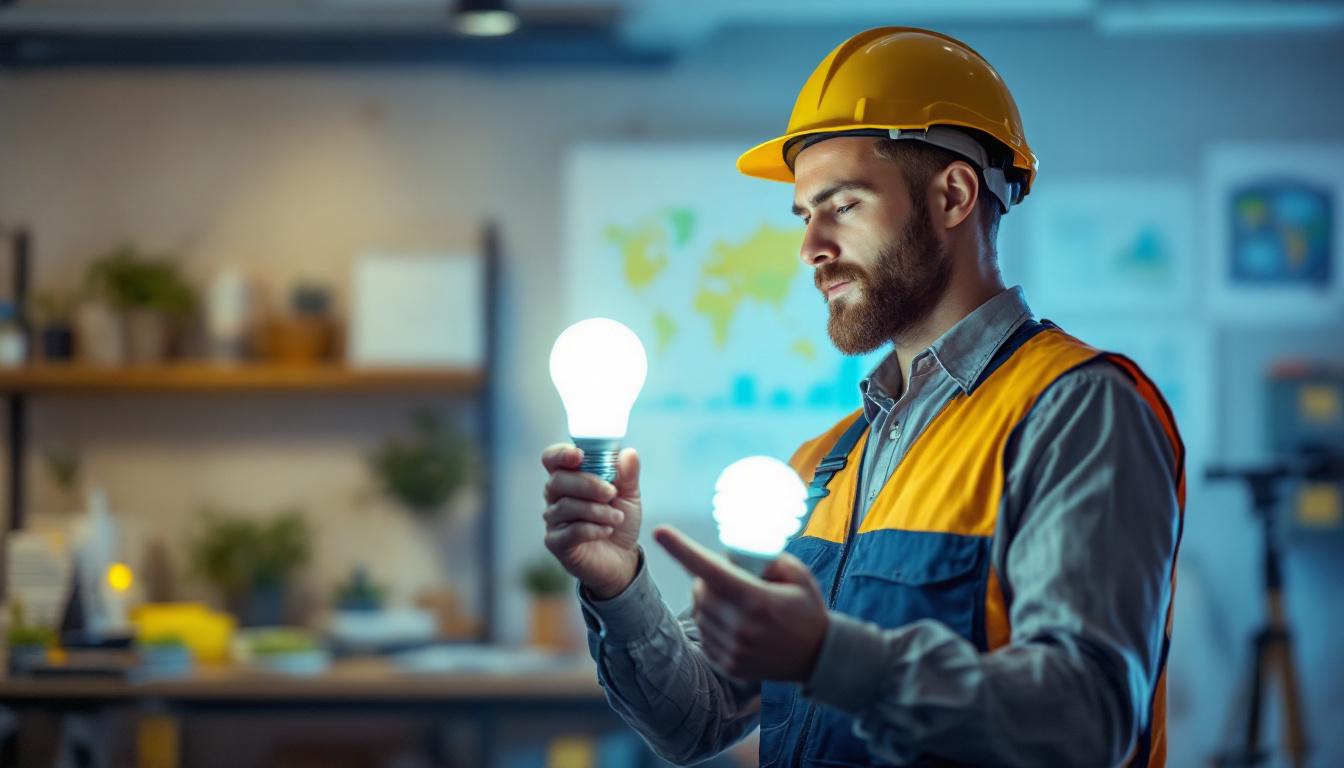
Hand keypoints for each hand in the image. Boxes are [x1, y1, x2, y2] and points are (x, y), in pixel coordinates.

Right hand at [541, 444, 642, 599]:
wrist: (622, 557)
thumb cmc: (619, 520)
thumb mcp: (630, 495)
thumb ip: (628, 474)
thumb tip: (629, 453)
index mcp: (570, 477)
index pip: (552, 459)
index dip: (561, 454)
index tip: (579, 455)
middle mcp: (556, 496)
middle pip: (557, 480)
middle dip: (588, 484)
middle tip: (612, 493)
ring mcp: (554, 520)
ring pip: (566, 506)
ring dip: (597, 511)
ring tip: (617, 517)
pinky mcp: (556, 542)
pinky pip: (570, 531)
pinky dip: (593, 529)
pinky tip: (607, 530)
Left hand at [654, 525, 827, 681]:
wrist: (817, 657)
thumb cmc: (806, 609)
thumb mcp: (798, 576)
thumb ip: (769, 558)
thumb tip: (736, 551)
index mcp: (758, 600)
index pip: (711, 570)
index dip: (682, 550)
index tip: (660, 532)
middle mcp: (742, 627)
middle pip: (700, 590)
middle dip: (705, 577)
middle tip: (728, 577)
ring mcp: (733, 649)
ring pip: (699, 612)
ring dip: (709, 600)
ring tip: (737, 603)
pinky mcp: (728, 665)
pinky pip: (704, 634)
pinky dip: (713, 623)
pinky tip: (736, 624)